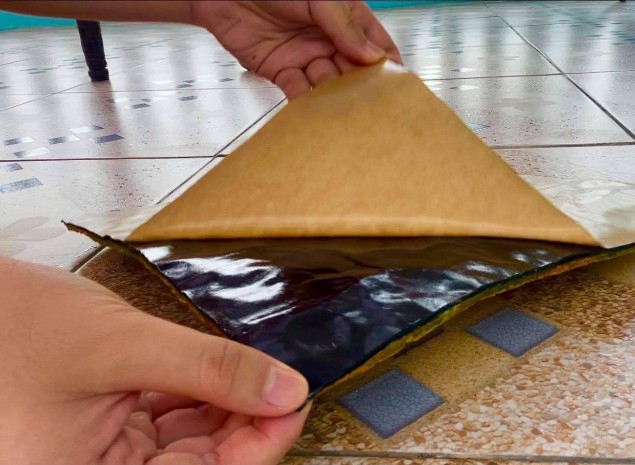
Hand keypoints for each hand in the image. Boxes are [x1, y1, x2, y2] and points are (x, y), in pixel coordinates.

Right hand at [0, 257, 309, 464]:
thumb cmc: (13, 326)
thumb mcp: (122, 346)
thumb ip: (207, 369)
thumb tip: (283, 389)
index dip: (260, 444)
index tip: (295, 401)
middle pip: (202, 461)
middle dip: (248, 421)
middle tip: (284, 381)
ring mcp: (106, 452)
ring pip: (191, 441)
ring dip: (229, 406)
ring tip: (258, 371)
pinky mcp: (110, 426)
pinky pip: (170, 420)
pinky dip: (202, 393)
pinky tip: (225, 371)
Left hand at [191, 1, 401, 98]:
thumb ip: (344, 26)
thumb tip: (372, 56)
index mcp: (344, 17)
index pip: (374, 44)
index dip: (387, 65)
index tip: (397, 86)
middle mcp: (328, 39)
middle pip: (353, 71)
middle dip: (362, 89)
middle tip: (371, 108)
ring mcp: (305, 56)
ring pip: (328, 85)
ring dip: (335, 99)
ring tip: (343, 115)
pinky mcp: (280, 71)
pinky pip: (298, 91)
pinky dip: (305, 104)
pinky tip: (314, 113)